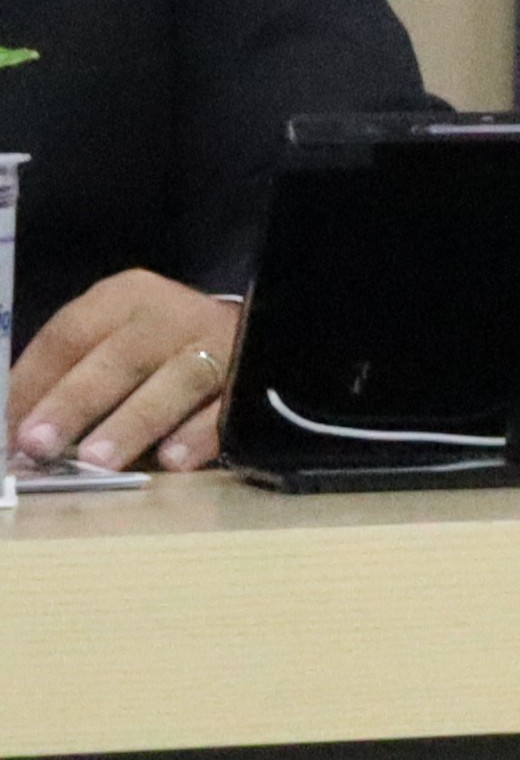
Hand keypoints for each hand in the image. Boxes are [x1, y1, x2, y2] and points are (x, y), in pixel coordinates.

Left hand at [12, 273, 243, 474]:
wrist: (252, 338)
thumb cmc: (157, 351)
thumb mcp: (109, 344)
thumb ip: (67, 377)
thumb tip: (12, 428)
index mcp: (127, 298)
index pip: (71, 333)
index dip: (34, 381)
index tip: (7, 427)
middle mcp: (174, 314)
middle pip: (123, 355)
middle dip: (77, 402)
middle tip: (39, 444)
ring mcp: (221, 345)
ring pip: (178, 379)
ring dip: (134, 421)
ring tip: (96, 462)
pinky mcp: (255, 379)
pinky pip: (227, 408)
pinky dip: (199, 434)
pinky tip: (173, 461)